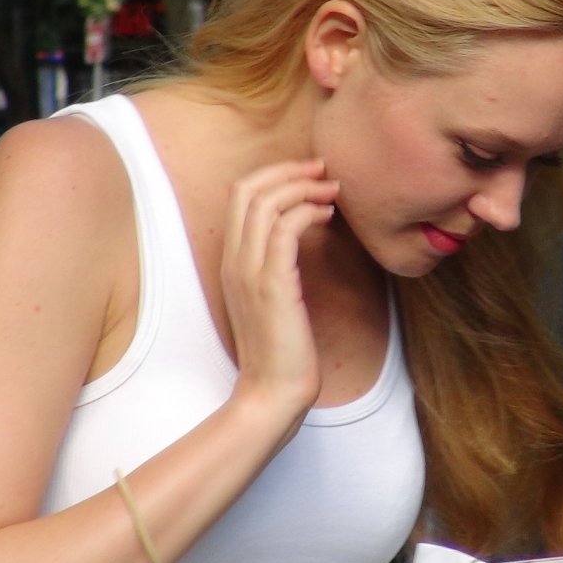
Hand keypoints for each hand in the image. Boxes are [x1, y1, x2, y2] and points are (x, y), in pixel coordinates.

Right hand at [218, 159, 338, 427]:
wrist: (273, 392)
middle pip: (248, 189)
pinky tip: (328, 216)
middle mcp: (233, 261)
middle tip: (323, 170)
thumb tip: (300, 237)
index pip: (239, 197)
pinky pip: (284, 228)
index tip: (308, 174)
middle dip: (288, 170)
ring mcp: (249, 272)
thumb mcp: (273, 300)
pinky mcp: (272, 284)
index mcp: (230, 262)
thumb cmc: (281, 351)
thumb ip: (276, 267)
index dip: (273, 175)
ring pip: (266, 203)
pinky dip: (307, 211)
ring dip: (303, 187)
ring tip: (332, 190)